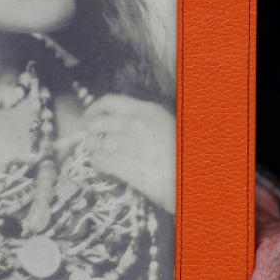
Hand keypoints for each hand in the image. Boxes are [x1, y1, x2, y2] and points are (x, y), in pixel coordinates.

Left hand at [82, 94, 175, 212]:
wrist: (190, 178)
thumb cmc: (183, 155)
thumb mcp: (170, 126)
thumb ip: (148, 121)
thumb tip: (127, 124)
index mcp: (147, 110)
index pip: (110, 101)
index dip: (95, 109)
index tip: (90, 117)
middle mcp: (133, 122)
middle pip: (97, 122)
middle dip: (91, 132)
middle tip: (93, 141)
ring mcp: (126, 142)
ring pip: (96, 143)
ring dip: (96, 151)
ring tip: (103, 158)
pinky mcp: (122, 163)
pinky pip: (99, 161)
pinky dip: (99, 166)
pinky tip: (107, 171)